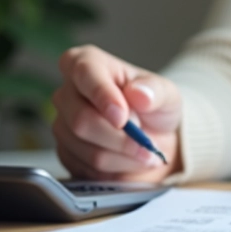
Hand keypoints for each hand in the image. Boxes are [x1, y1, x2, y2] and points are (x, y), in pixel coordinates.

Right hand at [52, 45, 181, 181]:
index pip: (83, 72)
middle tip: (147, 142)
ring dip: (123, 154)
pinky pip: (85, 166)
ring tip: (145, 150)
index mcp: (90, 63)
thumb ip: (155, 91)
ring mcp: (63, 123)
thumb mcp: (167, 93)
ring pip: (85, 147)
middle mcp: (69, 91)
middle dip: (120, 137)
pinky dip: (115, 168)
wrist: (155, 138)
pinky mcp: (65, 152)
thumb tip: (139, 93)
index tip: (122, 118)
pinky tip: (130, 158)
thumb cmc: (155, 107)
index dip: (102, 95)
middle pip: (81, 119)